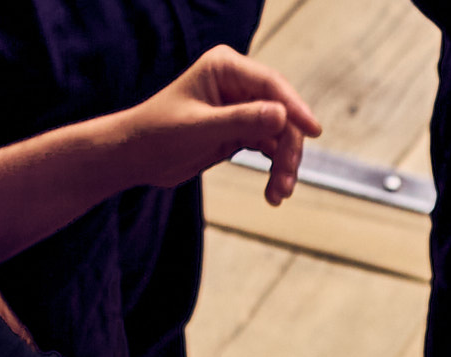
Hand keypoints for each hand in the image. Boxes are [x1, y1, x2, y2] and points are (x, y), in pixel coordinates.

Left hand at [115, 46, 321, 204]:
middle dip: (288, 149)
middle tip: (286, 181)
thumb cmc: (158, 134)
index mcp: (225, 68)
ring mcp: (242, 108)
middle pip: (283, 114)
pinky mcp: (243, 131)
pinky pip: (272, 149)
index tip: (314, 132)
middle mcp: (238, 84)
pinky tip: (273, 193)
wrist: (136, 157)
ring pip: (281, 136)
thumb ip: (242, 120)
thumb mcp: (201, 128)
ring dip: (284, 165)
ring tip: (278, 194)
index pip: (272, 85)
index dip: (295, 108)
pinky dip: (276, 171)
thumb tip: (283, 116)